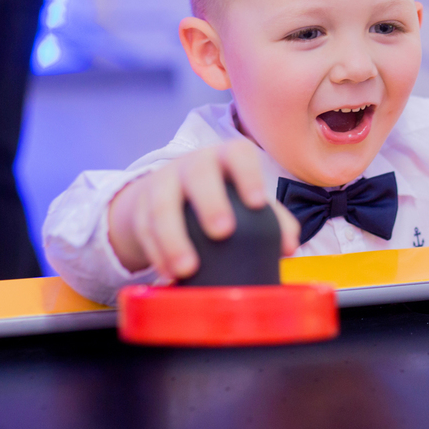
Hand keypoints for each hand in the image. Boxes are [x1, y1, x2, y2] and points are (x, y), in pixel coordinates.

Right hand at [107, 139, 300, 277]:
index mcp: (227, 158)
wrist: (170, 194)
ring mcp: (164, 182)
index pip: (239, 154)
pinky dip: (156, 253)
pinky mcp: (140, 206)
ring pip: (162, 204)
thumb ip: (273, 218)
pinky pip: (145, 228)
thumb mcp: (246, 199)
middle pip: (198, 173)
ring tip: (187, 269)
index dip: (248, 176)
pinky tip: (168, 273)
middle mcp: (194, 164)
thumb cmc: (223, 197)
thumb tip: (287, 247)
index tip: (256, 203)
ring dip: (174, 238)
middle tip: (222, 233)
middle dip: (210, 202)